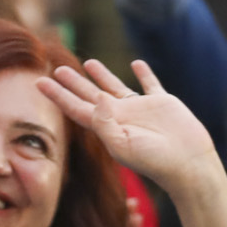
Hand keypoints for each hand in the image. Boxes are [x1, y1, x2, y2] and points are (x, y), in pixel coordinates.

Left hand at [37, 59, 220, 198]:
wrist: (187, 164)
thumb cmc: (154, 160)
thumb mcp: (122, 146)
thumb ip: (104, 123)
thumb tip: (97, 99)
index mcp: (107, 127)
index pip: (75, 108)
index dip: (57, 95)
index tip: (39, 82)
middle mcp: (120, 116)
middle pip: (90, 95)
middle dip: (73, 83)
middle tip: (56, 68)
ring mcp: (141, 109)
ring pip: (116, 86)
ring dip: (102, 75)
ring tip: (88, 62)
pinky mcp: (162, 103)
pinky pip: (150, 84)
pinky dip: (144, 73)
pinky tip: (136, 63)